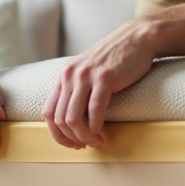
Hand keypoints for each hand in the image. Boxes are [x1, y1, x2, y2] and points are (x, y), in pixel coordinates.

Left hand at [43, 21, 156, 149]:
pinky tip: (102, 132)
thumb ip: (77, 90)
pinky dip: (96, 127)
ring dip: (84, 137)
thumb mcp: (87, 71)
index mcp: (64, 76)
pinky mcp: (105, 77)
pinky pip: (94, 110)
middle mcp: (70, 75)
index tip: (72, 143)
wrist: (136, 39)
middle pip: (59, 119)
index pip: (48, 113)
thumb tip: (73, 121)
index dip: (57, 134)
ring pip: (73, 118)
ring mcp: (86, 75)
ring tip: (96, 141)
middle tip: (86, 146)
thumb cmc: (115, 59)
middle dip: (72, 139)